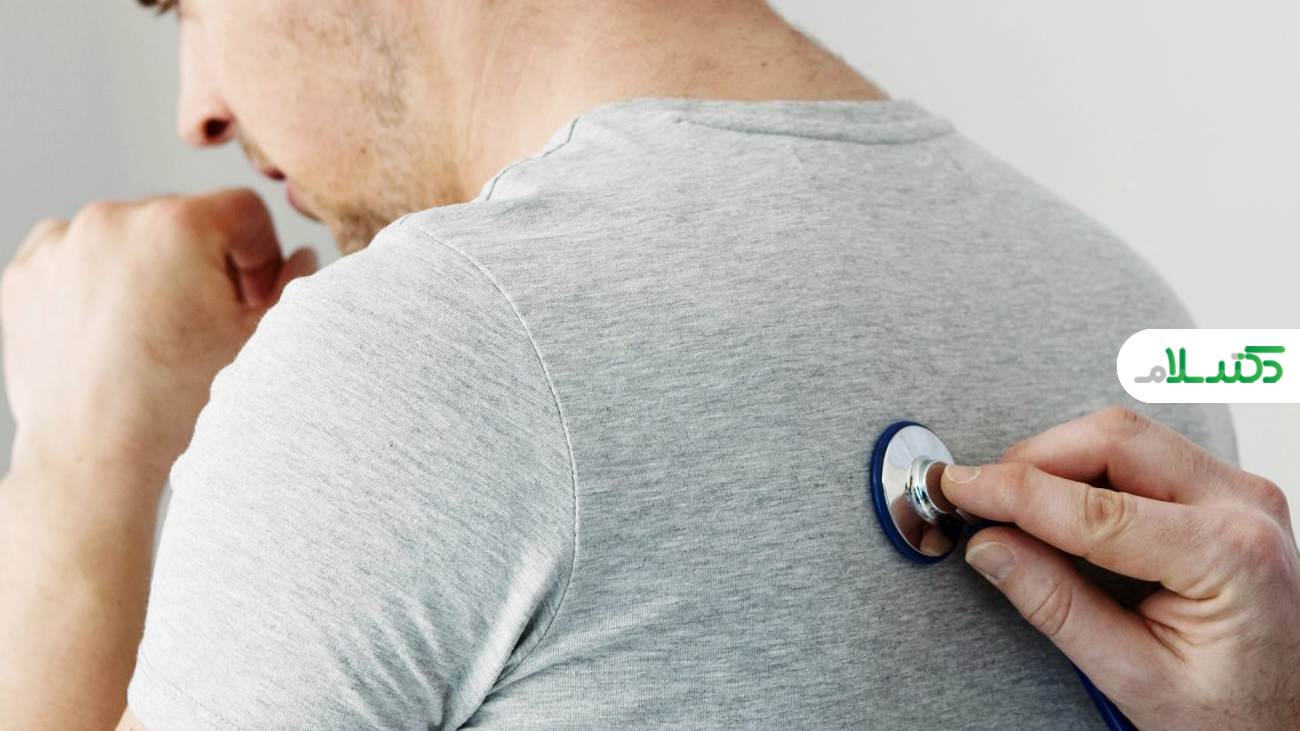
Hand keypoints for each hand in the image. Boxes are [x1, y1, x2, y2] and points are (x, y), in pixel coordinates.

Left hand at [1, 188, 317, 494]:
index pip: (244, 211)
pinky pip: (74, 256)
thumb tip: (301, 259)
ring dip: (149, 269)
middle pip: (184, 219)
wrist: (96, 456)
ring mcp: (61, 244)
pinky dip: (95, 281)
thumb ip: (292, 289)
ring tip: (153, 331)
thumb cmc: (178, 404)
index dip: (262, 255)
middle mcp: (114, 220)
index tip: (252, 298)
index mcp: (179, 225)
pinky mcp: (24, 273)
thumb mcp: (260, 343)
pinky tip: (111, 330)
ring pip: (128, 237)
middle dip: (203, 262)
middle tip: (204, 321)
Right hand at [939, 406, 1299, 730]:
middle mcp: (1244, 507)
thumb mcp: (1136, 677)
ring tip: (1011, 504)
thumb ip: (1056, 606)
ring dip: (1058, 459)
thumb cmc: (1236, 713)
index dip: (1011, 491)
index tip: (957, 487)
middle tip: (978, 495)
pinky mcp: (1227, 492)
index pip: (1093, 506)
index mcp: (1230, 556)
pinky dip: (1087, 466)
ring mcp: (1241, 492)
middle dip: (1033, 460)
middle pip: (1113, 440)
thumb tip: (989, 547)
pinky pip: (1145, 451)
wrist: (1295, 722)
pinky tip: (1057, 502)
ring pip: (1126, 435)